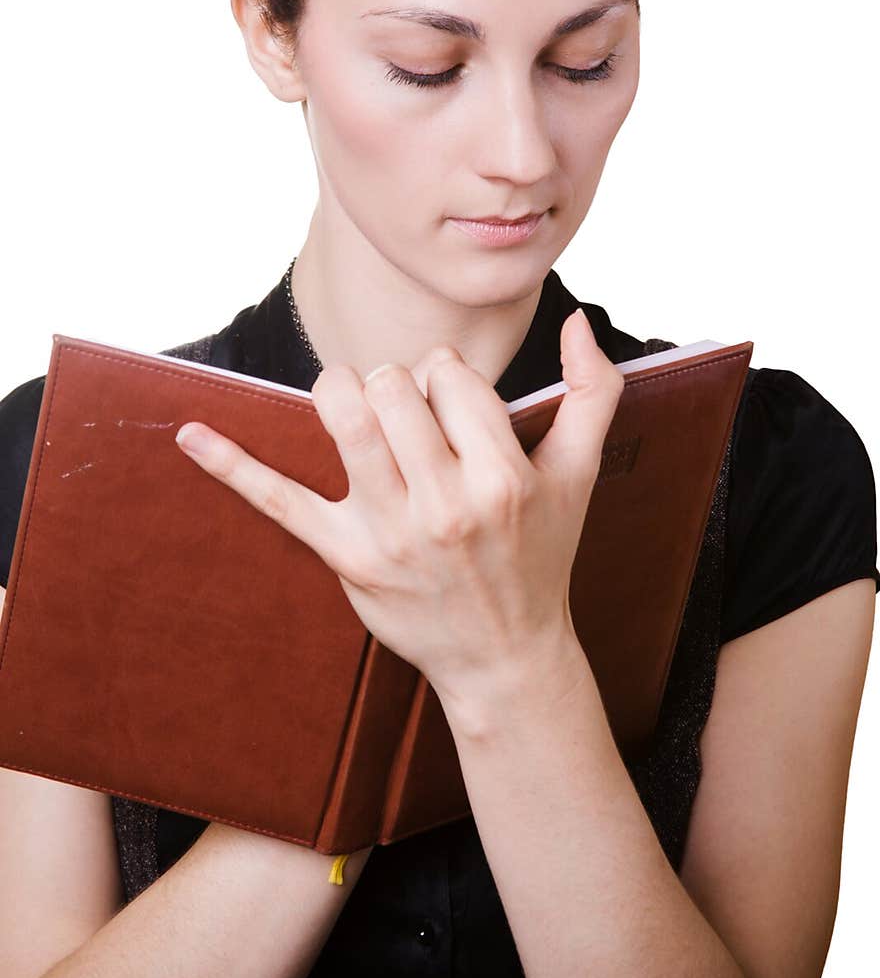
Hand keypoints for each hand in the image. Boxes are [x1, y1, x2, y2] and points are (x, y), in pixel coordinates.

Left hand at [174, 308, 623, 706]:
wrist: (506, 656)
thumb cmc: (541, 556)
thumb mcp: (579, 478)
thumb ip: (594, 394)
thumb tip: (576, 322)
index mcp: (504, 476)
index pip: (449, 375)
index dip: (444, 379)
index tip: (450, 408)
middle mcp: (447, 503)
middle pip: (391, 385)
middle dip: (393, 382)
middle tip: (405, 413)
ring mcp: (391, 532)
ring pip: (345, 418)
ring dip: (340, 392)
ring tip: (351, 401)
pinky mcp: (346, 557)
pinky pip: (280, 502)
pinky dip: (232, 466)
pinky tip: (189, 434)